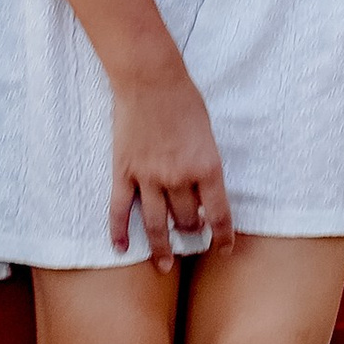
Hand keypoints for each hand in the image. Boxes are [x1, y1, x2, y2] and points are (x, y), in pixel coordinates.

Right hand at [107, 62, 232, 268]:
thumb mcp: (207, 135)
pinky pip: (119, 209)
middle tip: (190, 237)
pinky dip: (119, 231)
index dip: (222, 237)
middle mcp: (178, 178)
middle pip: (185, 220)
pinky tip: (121, 248)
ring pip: (155, 224)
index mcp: (206, 167)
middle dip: (190, 232)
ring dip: (160, 247)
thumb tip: (201, 198)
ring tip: (162, 265)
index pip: (218, 214)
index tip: (224, 250)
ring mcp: (148, 177)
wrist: (150, 79)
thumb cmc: (184, 101)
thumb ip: (205, 167)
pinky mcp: (124, 171)